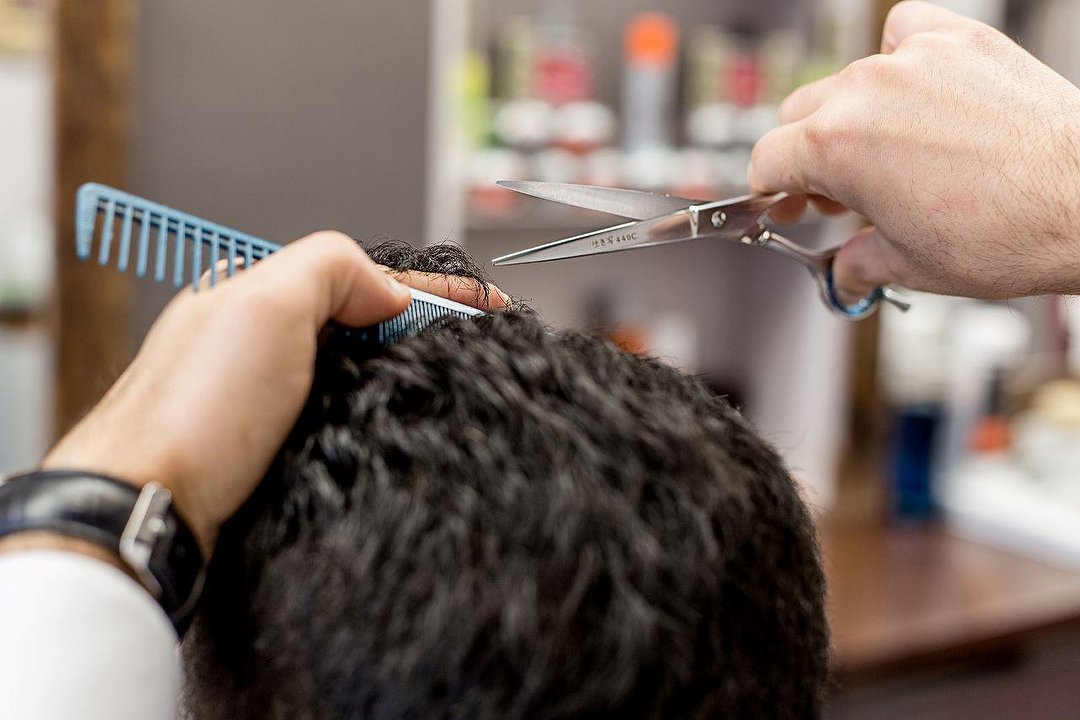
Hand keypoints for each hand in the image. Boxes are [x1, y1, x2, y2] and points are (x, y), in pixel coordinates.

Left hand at [42, 232, 508, 556]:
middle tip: (477, 346)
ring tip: (452, 384)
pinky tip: (397, 429)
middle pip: (359, 323)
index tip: (488, 304)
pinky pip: (337, 418)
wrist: (146, 510)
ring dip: (401, 375)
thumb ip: (331, 268)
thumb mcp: (266, 305)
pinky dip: (375, 415)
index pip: (359, 277)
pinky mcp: (270, 452)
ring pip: (351, 373)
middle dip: (420, 328)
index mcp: (251, 298)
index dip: (431, 287)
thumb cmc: (194, 412)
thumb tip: (389, 293)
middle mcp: (255, 346)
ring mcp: (262, 402)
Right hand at [748, 1, 1079, 301]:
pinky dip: (898, 58)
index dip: (770, 191)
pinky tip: (914, 90)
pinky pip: (902, 33)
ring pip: (848, 80)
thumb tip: (846, 268)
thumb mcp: (909, 265)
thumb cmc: (1008, 232)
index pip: (767, 159)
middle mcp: (865, 92)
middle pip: (798, 116)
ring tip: (887, 153)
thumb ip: (856, 260)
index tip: (784, 203)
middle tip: (834, 194)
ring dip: (852, 117)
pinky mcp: (959, 40)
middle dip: (806, 158)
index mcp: (835, 146)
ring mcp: (913, 60)